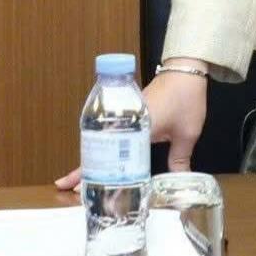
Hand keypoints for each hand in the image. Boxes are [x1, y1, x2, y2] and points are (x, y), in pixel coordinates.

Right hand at [54, 63, 209, 189]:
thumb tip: (179, 180)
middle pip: (97, 148)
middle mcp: (125, 120)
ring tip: (81, 177)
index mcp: (136, 127)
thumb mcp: (187, 133)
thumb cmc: (185, 97)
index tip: (74, 186)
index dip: (89, 171)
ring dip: (92, 157)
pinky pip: (112, 132)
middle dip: (83, 168)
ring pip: (103, 140)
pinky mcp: (130, 112)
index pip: (106, 154)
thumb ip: (180, 158)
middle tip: (68, 186)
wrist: (185, 69)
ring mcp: (126, 115)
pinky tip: (104, 158)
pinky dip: (105, 147)